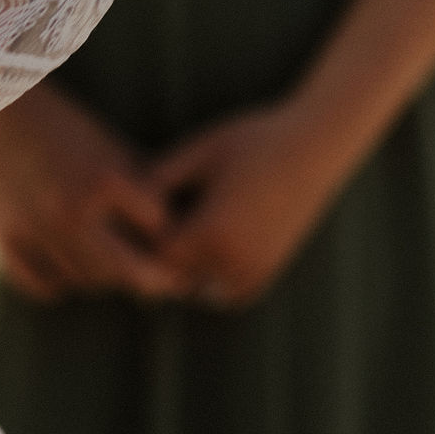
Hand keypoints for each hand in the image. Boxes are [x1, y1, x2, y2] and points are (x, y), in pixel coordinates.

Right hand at [0, 83, 184, 303]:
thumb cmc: (57, 124)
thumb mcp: (106, 146)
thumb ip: (138, 185)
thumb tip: (174, 228)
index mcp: (103, 179)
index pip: (159, 228)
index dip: (168, 231)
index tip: (172, 234)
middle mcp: (71, 210)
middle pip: (128, 270)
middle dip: (151, 276)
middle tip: (164, 280)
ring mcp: (35, 229)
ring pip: (87, 281)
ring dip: (104, 278)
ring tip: (113, 266)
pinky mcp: (4, 239)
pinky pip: (44, 286)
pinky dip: (60, 283)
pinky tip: (69, 268)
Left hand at [145, 104, 349, 308]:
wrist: (315, 145)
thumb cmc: (252, 140)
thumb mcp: (199, 151)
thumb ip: (158, 176)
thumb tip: (119, 198)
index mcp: (210, 232)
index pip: (152, 254)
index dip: (136, 237)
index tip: (128, 218)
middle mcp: (233, 260)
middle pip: (172, 277)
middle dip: (155, 257)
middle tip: (146, 231)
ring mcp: (255, 270)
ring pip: (198, 290)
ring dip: (183, 273)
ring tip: (173, 238)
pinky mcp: (270, 270)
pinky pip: (228, 294)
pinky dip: (211, 281)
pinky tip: (200, 251)